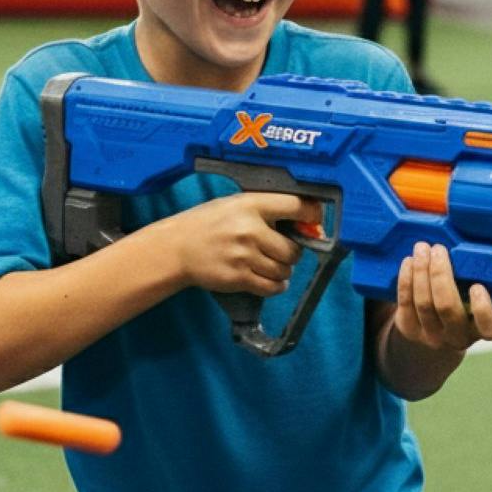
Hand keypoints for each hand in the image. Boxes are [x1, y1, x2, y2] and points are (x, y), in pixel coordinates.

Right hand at [161, 193, 321, 296]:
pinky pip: (272, 287)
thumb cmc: (209, 223)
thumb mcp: (236, 204)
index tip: (315, 221)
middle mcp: (250, 229)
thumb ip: (266, 210)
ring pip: (284, 270)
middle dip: (292, 252)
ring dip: (283, 271)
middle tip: (282, 250)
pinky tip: (269, 280)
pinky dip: (276, 286)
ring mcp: (244, 256)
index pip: (295, 206)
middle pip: (293, 249)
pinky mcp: (238, 278)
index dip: (312, 215)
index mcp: (251, 205)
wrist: (177, 248)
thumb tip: (305, 221)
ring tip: (270, 264)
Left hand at [394, 243, 491, 351]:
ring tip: (422, 249)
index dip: (483, 308)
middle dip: (440, 274)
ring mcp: (433, 336)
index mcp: (483, 327)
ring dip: (421, 270)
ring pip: (423, 303)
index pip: (488, 326)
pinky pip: (405, 303)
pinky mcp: (410, 330)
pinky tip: (409, 261)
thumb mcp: (481, 294)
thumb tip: (468, 248)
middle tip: (438, 249)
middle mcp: (459, 337)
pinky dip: (406, 278)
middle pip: (447, 306)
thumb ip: (479, 279)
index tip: (477, 286)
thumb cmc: (466, 301)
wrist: (439, 327)